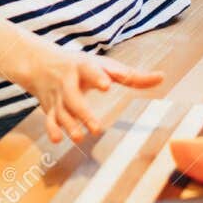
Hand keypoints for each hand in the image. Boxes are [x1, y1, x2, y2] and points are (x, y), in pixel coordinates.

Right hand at [13, 42, 163, 143]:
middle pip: (73, 97)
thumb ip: (131, 76)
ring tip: (80, 137)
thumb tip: (162, 77)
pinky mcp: (49, 108)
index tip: (107, 85)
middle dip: (83, 113)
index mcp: (83, 67)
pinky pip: (48, 119)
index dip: (98, 77)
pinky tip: (58, 139)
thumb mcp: (104, 66)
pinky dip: (51, 129)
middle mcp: (68, 82)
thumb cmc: (80, 66)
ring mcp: (57, 96)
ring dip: (69, 125)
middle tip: (96, 128)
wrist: (40, 63)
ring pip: (61, 111)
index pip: (90, 70)